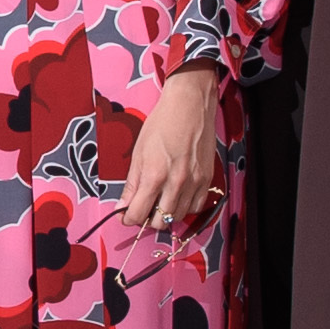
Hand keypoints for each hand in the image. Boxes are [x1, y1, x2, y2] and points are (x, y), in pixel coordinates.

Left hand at [119, 66, 225, 236]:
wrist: (189, 106)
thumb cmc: (162, 124)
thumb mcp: (138, 153)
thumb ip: (131, 184)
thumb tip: (123, 206)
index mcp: (154, 175)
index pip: (138, 214)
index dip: (128, 219)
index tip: (126, 216)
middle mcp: (175, 183)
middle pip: (159, 222)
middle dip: (147, 219)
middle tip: (143, 208)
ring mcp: (194, 183)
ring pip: (177, 217)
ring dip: (165, 215)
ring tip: (159, 201)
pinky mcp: (207, 179)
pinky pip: (195, 207)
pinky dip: (184, 207)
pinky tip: (176, 196)